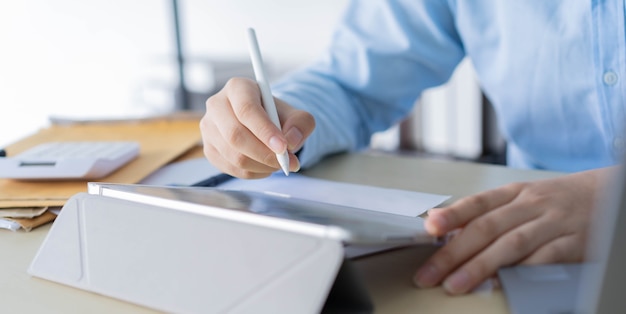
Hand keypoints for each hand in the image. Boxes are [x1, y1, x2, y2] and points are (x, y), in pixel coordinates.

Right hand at [200, 78, 314, 177]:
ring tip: (278, 163)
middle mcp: (216, 105)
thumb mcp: (296, 114)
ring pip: (233, 156)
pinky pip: (231, 168)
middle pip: (235, 135)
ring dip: (261, 166)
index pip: (246, 110)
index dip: (264, 131)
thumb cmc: (277, 116)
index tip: (283, 147)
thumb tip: (291, 141)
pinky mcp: (209, 149)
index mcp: (237, 88)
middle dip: (264, 154)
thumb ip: (300, 124)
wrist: (262, 123)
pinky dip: (253, 173)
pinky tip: (265, 166)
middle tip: (285, 162)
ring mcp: (209, 129)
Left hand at [413, 167, 609, 293]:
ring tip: (455, 284)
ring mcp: (553, 224)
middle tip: (428, 274)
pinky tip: (501, 284)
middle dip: (453, 253)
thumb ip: (487, 212)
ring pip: (510, 244)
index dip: (452, 216)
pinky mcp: (574, 244)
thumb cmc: (557, 201)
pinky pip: (544, 259)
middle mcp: (531, 205)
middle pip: (486, 228)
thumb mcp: (523, 197)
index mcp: (515, 192)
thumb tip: (442, 225)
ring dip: (479, 266)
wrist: (610, 194)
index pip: (477, 203)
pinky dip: (521, 272)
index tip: (429, 229)